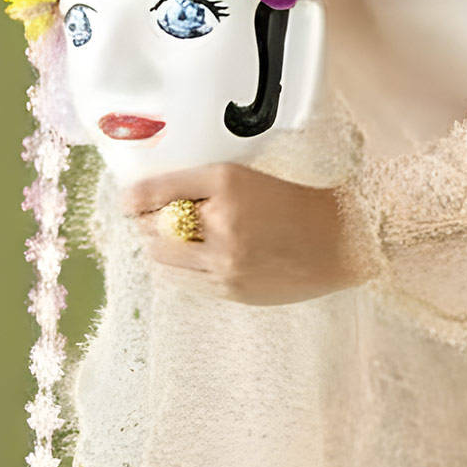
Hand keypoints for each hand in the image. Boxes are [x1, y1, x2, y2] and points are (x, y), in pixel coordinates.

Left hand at [125, 163, 373, 305]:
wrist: (337, 240)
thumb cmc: (289, 202)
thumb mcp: (241, 176)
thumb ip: (193, 185)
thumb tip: (143, 200)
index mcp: (225, 183)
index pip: (158, 191)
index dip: (135, 197)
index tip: (128, 200)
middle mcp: (223, 223)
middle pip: (154, 229)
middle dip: (146, 224)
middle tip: (149, 218)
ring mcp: (226, 262)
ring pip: (163, 259)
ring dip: (158, 249)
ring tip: (168, 240)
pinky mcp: (232, 290)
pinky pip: (184, 282)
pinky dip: (177, 270)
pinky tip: (188, 259)